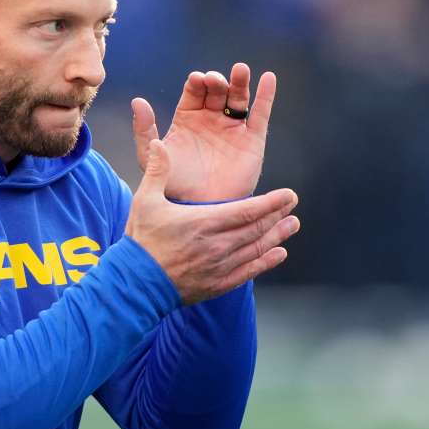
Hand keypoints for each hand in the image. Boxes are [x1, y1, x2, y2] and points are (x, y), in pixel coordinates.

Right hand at [125, 140, 299, 304]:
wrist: (135, 285)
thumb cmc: (141, 241)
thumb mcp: (144, 201)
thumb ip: (156, 171)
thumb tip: (159, 144)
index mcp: (204, 222)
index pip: (247, 211)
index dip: (271, 203)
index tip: (288, 195)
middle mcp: (218, 245)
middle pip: (257, 228)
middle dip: (277, 216)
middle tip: (293, 207)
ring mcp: (220, 266)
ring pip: (256, 249)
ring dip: (277, 236)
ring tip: (292, 226)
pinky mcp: (217, 284)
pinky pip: (248, 271)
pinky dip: (266, 262)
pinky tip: (279, 254)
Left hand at [132, 63, 274, 202]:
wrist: (199, 209)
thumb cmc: (173, 186)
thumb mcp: (151, 157)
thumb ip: (144, 130)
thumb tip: (137, 101)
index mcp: (188, 118)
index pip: (194, 91)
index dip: (197, 82)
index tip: (196, 80)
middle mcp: (211, 120)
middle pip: (217, 90)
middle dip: (217, 81)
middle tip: (215, 81)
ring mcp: (233, 129)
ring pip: (238, 97)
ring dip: (240, 82)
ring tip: (240, 70)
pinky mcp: (253, 141)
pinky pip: (260, 114)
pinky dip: (266, 96)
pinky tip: (268, 78)